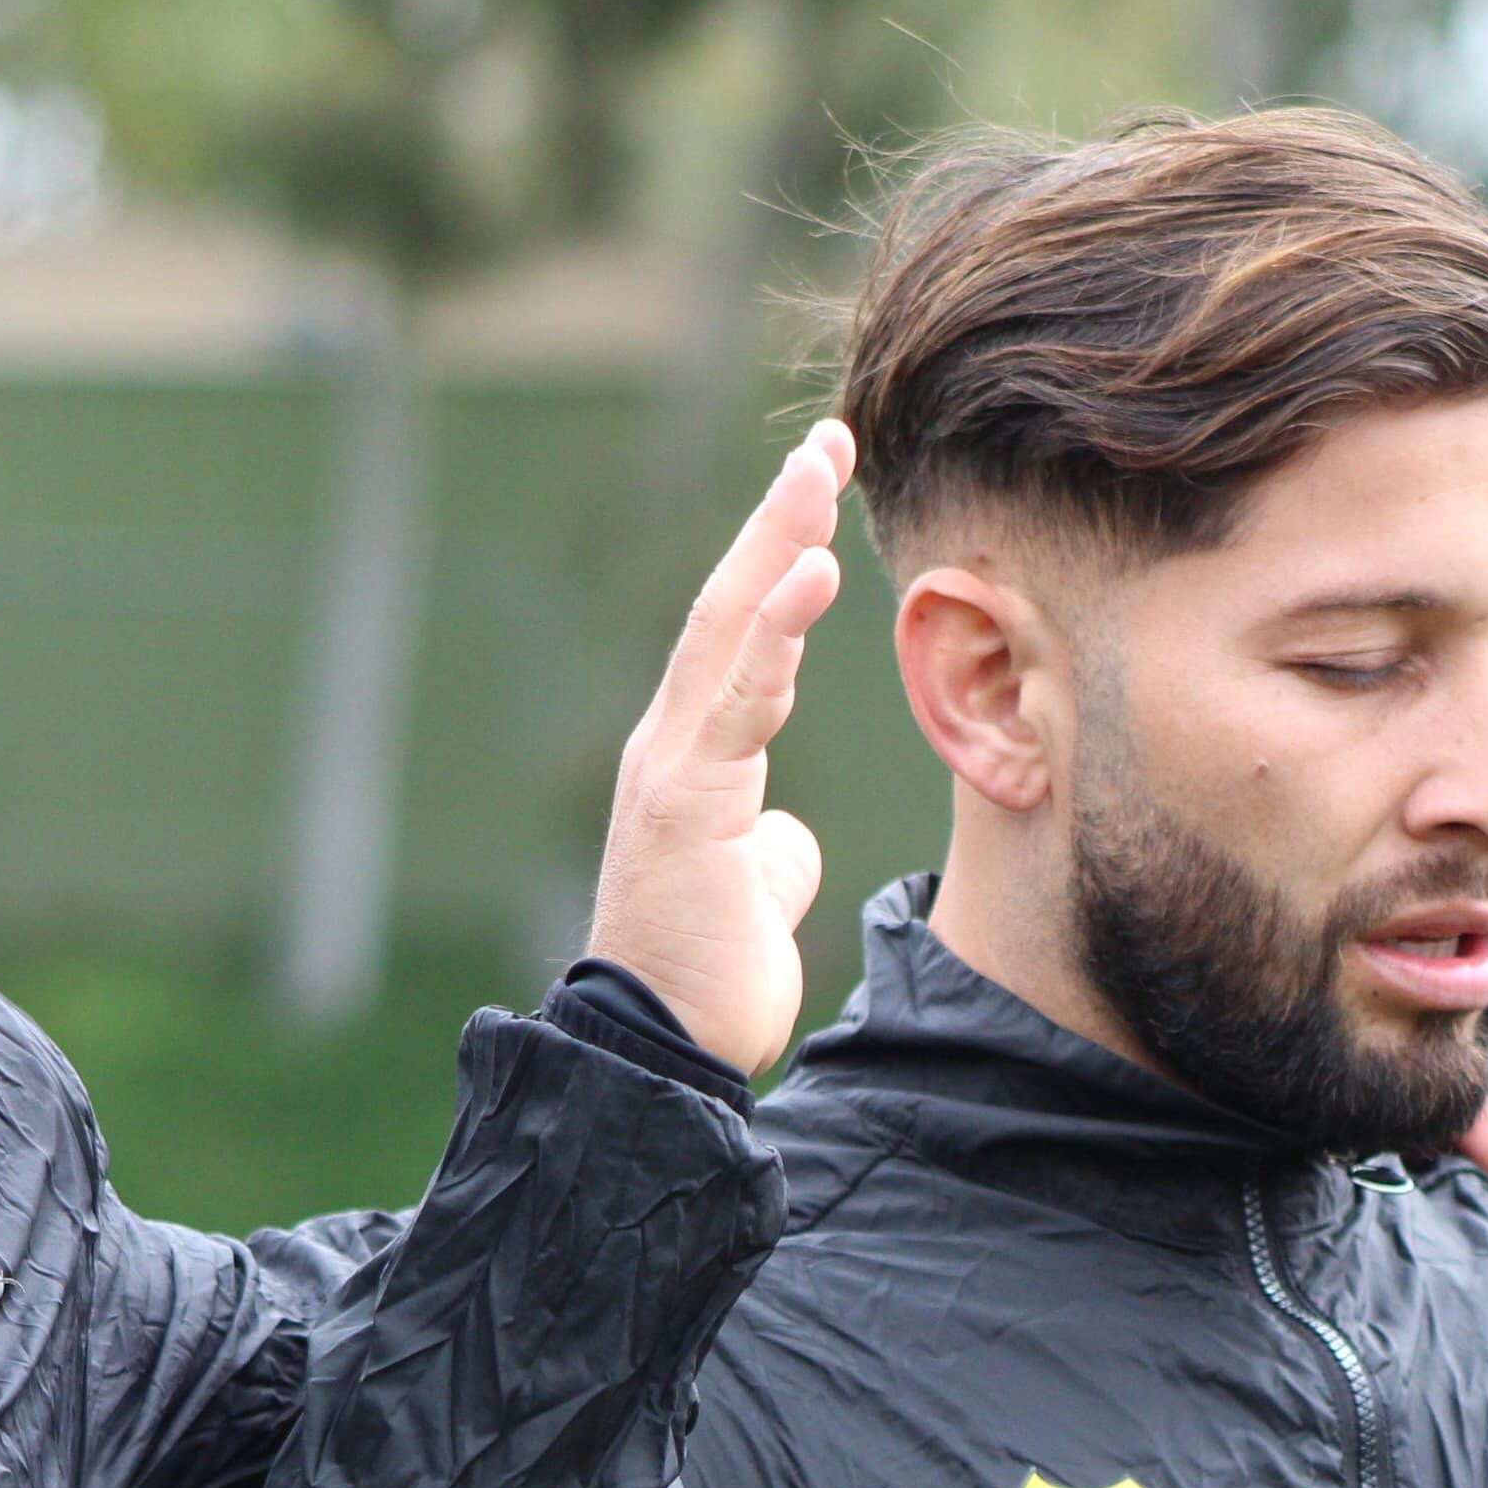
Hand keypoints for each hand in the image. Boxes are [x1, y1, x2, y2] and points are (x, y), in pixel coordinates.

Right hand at [585, 421, 850, 1076]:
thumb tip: (785, 837)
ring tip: (821, 467)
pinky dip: (777, 628)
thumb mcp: (752, 896)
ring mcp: (673, 767)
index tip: (823, 487)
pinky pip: (741, 698)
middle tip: (828, 435)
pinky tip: (813, 570)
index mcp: (691, 759)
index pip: (737, 634)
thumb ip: (766, 849)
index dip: (779, 558)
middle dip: (778, 515)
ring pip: (727, 631)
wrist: (659, 1052)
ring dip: (778, 542)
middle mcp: (671, 745)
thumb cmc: (704, 979)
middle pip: (726, 604)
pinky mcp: (689, 801)